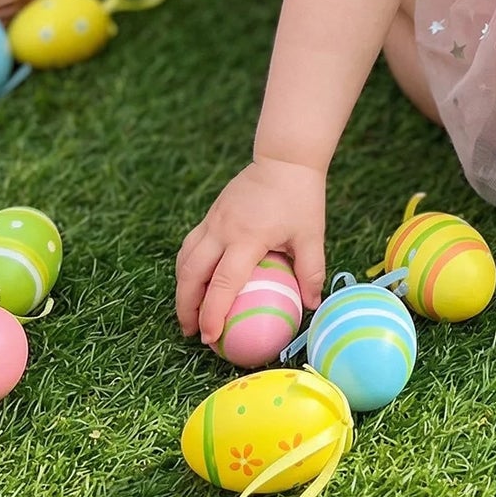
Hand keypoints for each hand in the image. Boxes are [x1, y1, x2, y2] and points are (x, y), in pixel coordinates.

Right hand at [175, 158, 327, 344]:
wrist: (285, 159)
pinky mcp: (211, 214)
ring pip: (185, 260)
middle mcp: (223, 230)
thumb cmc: (301, 197)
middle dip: (186, 308)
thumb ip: (311, 271)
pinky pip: (190, 245)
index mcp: (248, 238)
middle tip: (192, 332)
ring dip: (182, 288)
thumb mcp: (311, 235)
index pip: (223, 283)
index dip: (212, 313)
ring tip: (189, 312)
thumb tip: (312, 305)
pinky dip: (187, 267)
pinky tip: (195, 280)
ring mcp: (213, 220)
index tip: (210, 337)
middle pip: (191, 275)